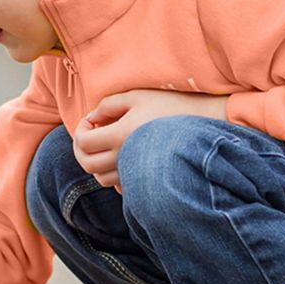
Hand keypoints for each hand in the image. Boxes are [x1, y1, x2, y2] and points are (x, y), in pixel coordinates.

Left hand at [73, 89, 228, 190]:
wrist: (205, 125)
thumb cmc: (170, 106)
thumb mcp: (137, 96)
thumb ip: (108, 105)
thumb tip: (92, 117)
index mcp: (120, 135)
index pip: (84, 143)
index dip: (79, 131)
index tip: (89, 121)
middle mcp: (125, 158)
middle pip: (87, 164)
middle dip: (81, 150)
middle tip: (88, 135)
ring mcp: (136, 172)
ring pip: (101, 178)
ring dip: (96, 162)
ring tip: (105, 145)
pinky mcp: (146, 180)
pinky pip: (120, 186)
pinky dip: (113, 175)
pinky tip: (121, 158)